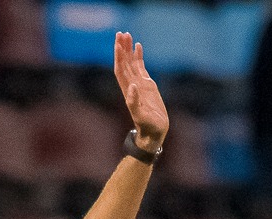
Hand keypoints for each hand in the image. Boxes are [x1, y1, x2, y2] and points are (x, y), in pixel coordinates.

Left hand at [115, 31, 167, 153]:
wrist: (154, 133)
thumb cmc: (148, 127)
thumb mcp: (141, 116)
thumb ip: (135, 102)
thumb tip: (132, 86)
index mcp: (128, 91)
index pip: (121, 70)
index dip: (119, 57)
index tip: (118, 44)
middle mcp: (131, 85)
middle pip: (124, 63)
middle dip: (122, 48)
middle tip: (120, 33)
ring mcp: (139, 84)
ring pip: (131, 62)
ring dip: (128, 49)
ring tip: (127, 35)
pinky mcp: (147, 85)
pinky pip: (141, 67)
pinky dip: (139, 56)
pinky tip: (138, 46)